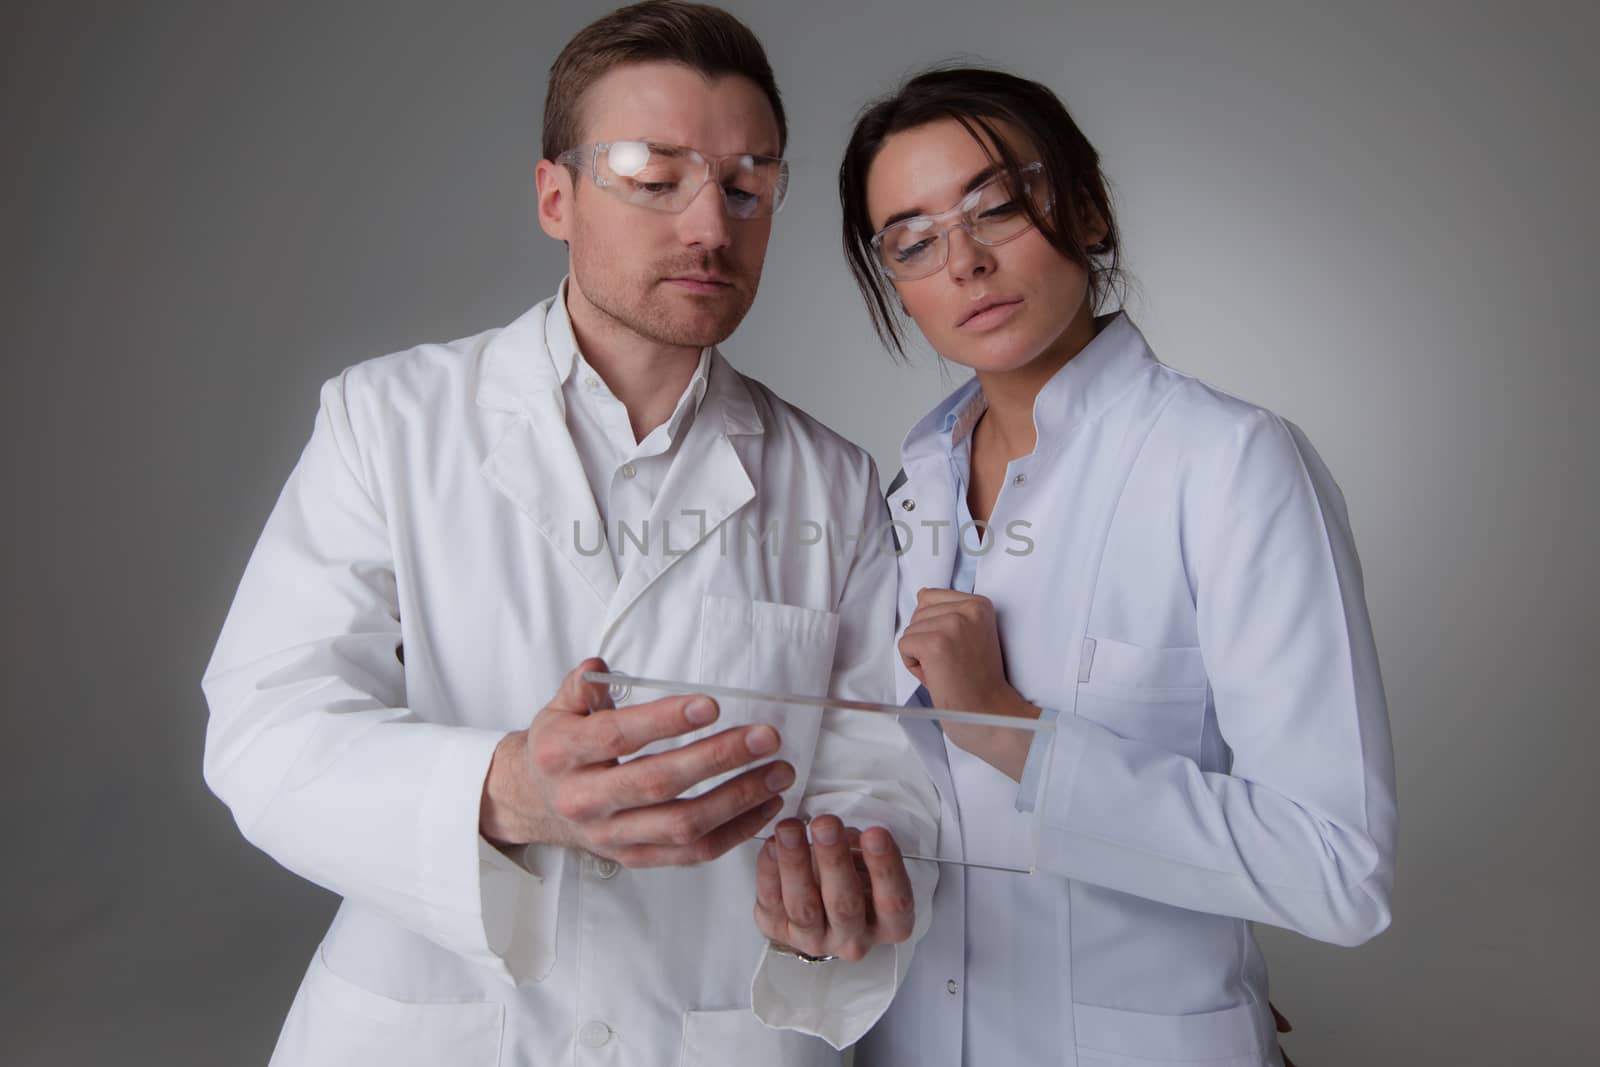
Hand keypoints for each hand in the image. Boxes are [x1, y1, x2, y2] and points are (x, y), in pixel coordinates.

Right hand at [479, 658, 792, 866]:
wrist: (534, 802)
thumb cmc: (559, 747)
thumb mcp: (558, 709)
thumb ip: (582, 687)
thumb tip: (598, 667)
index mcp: (562, 755)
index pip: (616, 737)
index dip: (664, 721)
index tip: (710, 705)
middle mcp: (584, 800)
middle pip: (658, 783)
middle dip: (717, 759)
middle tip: (764, 737)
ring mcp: (610, 836)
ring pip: (682, 824)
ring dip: (738, 799)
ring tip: (778, 772)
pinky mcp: (634, 858)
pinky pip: (691, 854)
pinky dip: (735, 832)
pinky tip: (765, 806)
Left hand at [753, 815, 914, 961]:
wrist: (821, 898)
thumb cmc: (852, 875)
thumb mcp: (868, 860)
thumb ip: (861, 848)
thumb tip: (840, 830)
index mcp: (888, 924)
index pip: (894, 901)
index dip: (885, 868)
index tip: (875, 833)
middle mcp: (853, 939)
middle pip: (844, 904)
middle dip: (834, 860)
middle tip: (826, 825)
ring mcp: (814, 940)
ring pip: (804, 906)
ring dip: (796, 863)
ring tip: (790, 829)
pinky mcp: (778, 930)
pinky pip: (771, 902)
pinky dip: (769, 871)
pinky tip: (772, 844)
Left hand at [898, 588, 1038, 778]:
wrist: (988, 711)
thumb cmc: (977, 679)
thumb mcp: (971, 634)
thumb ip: (949, 612)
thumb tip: (921, 594)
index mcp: (979, 603)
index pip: (930, 598)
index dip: (934, 627)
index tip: (957, 648)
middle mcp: (967, 608)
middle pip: (918, 614)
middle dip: (925, 639)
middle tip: (951, 662)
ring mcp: (951, 624)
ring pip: (910, 630)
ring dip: (920, 653)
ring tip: (945, 669)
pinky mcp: (934, 643)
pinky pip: (904, 646)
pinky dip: (913, 665)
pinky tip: (937, 675)